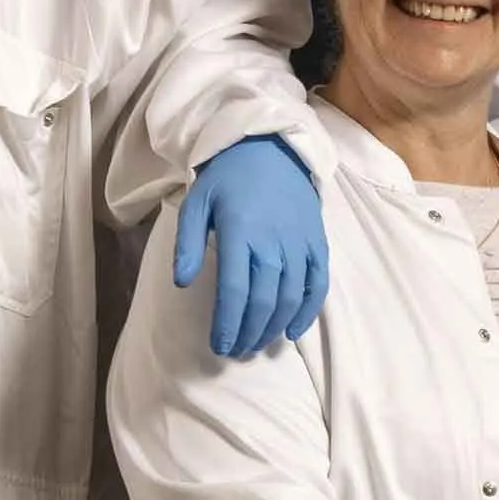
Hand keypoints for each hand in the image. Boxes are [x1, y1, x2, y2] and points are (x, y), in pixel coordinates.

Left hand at [170, 133, 331, 358]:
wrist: (272, 149)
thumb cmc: (229, 179)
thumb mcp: (197, 202)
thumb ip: (187, 243)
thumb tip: (180, 282)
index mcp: (240, 232)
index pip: (235, 291)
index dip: (228, 324)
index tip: (219, 345)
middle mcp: (274, 242)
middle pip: (263, 301)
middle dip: (249, 332)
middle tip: (236, 350)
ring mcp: (300, 244)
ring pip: (290, 298)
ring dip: (273, 328)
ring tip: (257, 344)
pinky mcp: (318, 244)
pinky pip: (318, 284)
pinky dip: (308, 312)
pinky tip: (292, 332)